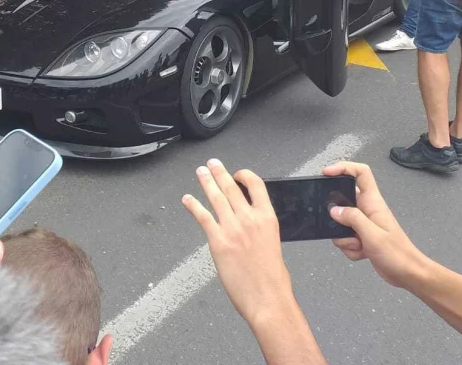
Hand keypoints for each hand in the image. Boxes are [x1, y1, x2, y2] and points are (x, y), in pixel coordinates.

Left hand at [182, 159, 294, 328]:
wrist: (268, 298)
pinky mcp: (218, 241)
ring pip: (216, 197)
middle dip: (219, 173)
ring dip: (206, 182)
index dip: (244, 175)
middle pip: (231, 187)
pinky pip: (203, 217)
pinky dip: (193, 206)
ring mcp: (232, 228)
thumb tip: (250, 224)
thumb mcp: (273, 243)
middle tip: (212, 164)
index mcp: (267, 218)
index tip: (237, 173)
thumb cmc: (274, 279)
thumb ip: (260, 229)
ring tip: (200, 172)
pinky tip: (187, 199)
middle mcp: (249, 218)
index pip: (256, 185)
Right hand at [322, 161, 431, 288]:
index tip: (326, 173)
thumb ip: (352, 219)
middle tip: (339, 227)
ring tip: (358, 246)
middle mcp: (367, 210)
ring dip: (344, 238)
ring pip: (341, 223)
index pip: (360, 173)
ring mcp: (364, 224)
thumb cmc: (397, 253)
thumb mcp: (372, 235)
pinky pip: (345, 238)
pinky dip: (350, 249)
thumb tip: (334, 210)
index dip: (343, 167)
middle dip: (337, 216)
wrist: (408, 275)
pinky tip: (362, 254)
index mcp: (373, 202)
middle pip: (342, 201)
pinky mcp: (362, 238)